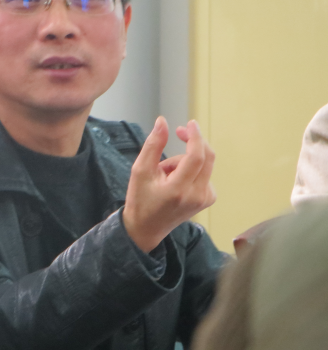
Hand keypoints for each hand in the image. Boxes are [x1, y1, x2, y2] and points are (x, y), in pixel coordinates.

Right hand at [122, 117, 215, 251]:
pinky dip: (191, 170)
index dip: (195, 137)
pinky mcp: (208, 199)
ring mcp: (205, 199)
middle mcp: (197, 195)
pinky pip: (204, 173)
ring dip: (186, 160)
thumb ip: (152, 145)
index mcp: (178, 189)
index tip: (189, 124)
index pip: (196, 157)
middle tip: (177, 133)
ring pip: (203, 164)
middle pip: (207, 157)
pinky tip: (177, 180)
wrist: (146, 228)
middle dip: (193, 141)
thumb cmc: (140, 199)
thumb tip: (162, 121)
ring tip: (166, 173)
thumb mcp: (140, 170)